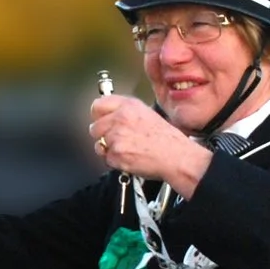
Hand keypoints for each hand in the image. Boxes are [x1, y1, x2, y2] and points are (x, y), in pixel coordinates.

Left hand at [88, 95, 211, 196]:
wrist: (175, 156)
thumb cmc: (166, 138)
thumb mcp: (147, 113)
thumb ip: (125, 112)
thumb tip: (109, 115)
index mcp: (128, 106)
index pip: (97, 105)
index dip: (98, 115)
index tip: (101, 120)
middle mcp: (120, 119)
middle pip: (94, 128)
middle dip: (103, 135)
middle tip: (117, 140)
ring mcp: (116, 137)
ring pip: (99, 145)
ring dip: (108, 150)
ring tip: (126, 150)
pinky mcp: (116, 155)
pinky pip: (107, 160)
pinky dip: (116, 162)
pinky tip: (130, 158)